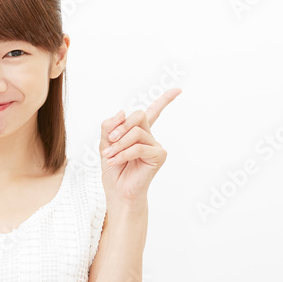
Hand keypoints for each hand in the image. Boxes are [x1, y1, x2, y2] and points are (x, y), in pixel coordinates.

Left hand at [99, 87, 180, 204]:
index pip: (153, 112)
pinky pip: (139, 147)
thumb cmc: (113, 169)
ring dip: (119, 143)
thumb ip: (109, 127)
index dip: (165, 100)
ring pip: (136, 132)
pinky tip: (114, 161)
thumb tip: (122, 112)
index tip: (178, 90)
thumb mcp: (104, 144)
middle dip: (122, 125)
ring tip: (109, 155)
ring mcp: (155, 146)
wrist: (118, 191)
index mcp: (138, 131)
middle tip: (110, 140)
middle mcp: (149, 136)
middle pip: (140, 115)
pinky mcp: (159, 156)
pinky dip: (123, 153)